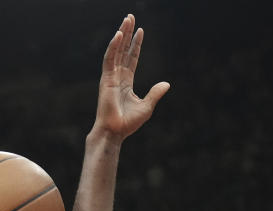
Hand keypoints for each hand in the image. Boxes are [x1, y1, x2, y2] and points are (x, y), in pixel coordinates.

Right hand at [94, 14, 169, 140]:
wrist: (115, 131)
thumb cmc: (128, 123)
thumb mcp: (147, 106)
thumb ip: (155, 93)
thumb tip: (167, 83)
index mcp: (126, 82)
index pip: (131, 58)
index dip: (136, 44)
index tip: (141, 31)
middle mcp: (117, 76)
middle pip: (123, 50)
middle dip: (127, 33)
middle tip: (130, 17)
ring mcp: (110, 76)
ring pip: (116, 50)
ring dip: (121, 34)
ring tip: (127, 19)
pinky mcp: (106, 79)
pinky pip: (109, 58)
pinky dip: (114, 46)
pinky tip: (119, 34)